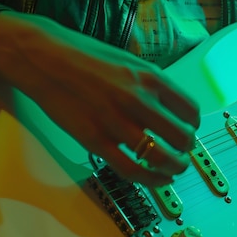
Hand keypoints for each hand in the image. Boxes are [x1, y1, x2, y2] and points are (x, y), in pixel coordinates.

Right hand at [0, 11, 199, 185]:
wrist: (42, 57)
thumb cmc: (86, 56)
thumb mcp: (129, 62)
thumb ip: (153, 85)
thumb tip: (173, 110)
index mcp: (151, 78)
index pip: (190, 110)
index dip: (194, 125)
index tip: (189, 130)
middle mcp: (139, 100)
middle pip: (182, 137)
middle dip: (187, 149)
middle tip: (183, 152)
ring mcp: (117, 122)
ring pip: (161, 157)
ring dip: (175, 167)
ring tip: (175, 168)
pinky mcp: (95, 140)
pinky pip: (132, 169)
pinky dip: (151, 179)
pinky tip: (158, 179)